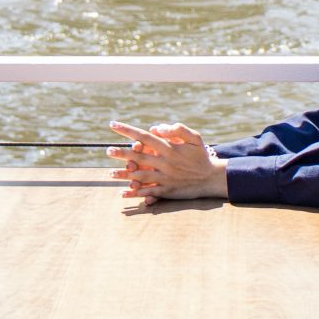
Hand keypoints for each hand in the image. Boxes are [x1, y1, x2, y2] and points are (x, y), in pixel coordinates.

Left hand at [108, 122, 228, 201]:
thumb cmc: (201, 155)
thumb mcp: (194, 137)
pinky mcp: (166, 190)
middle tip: (108, 151)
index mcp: (168, 148)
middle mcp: (164, 163)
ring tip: (110, 174)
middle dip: (122, 154)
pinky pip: (148, 192)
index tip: (113, 125)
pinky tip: (123, 193)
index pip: (144, 137)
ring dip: (124, 175)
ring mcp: (165, 178)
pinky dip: (135, 193)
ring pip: (140, 176)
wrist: (211, 178)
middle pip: (139, 157)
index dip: (127, 130)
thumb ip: (177, 129)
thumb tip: (156, 128)